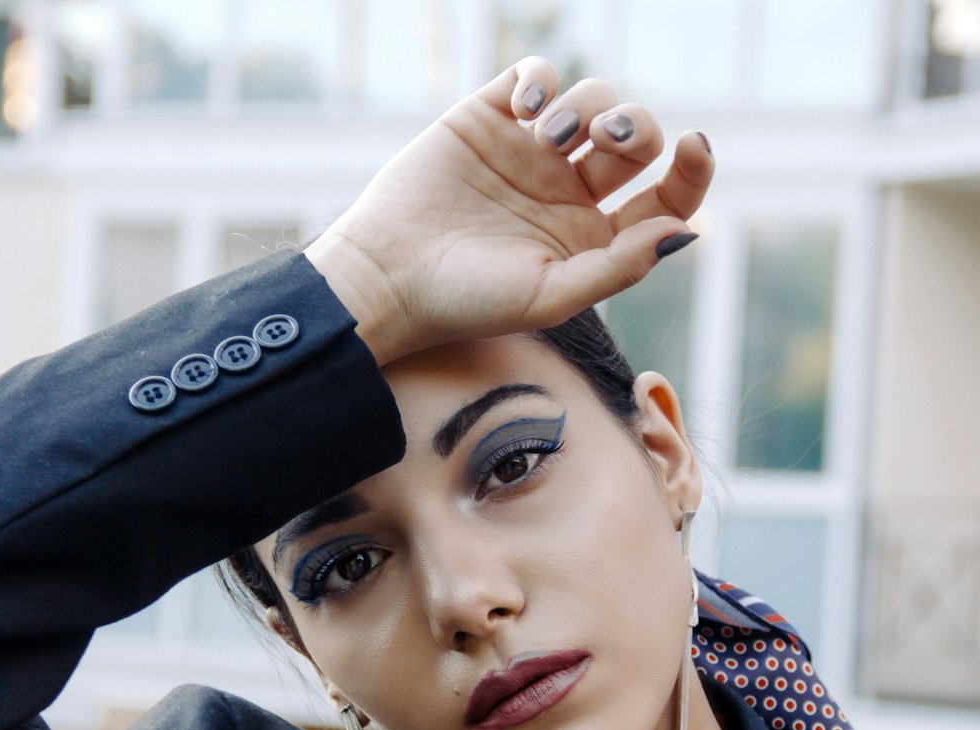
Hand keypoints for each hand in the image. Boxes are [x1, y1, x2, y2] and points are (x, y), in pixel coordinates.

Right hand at [306, 57, 712, 364]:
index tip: (695, 146)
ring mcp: (529, 154)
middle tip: (604, 141)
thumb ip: (620, 266)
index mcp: (592, 240)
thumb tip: (686, 230)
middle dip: (634, 127)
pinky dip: (541, 80)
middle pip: (634, 141)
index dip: (691, 171)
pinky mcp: (488, 119)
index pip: (663, 199)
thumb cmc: (466, 301)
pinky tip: (526, 106)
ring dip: (585, 107)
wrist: (387, 277)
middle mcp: (568, 194)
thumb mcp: (550, 296)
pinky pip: (535, 76)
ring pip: (592, 102)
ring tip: (545, 137)